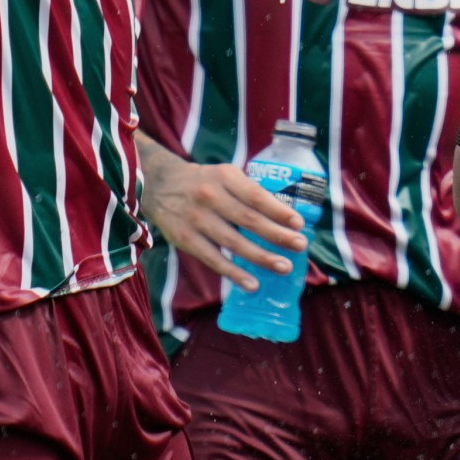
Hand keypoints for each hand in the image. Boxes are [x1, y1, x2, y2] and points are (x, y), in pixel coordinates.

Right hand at [143, 151, 305, 291]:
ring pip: (233, 242)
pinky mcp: (185, 239)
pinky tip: (253, 284)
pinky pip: (213, 259)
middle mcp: (210, 196)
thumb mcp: (224, 175)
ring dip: (261, 257)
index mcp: (224, 177)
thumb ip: (248, 191)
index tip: (299, 223)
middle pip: (248, 220)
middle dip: (277, 235)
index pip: (256, 196)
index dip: (278, 211)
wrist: (158, 185)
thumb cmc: (204, 182)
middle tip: (300, 246)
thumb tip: (284, 215)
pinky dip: (234, 274)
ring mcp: (196, 219)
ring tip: (284, 266)